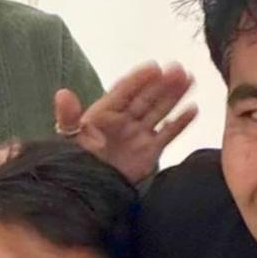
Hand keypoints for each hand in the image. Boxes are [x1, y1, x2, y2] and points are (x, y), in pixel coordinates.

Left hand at [54, 62, 196, 183]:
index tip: (154, 67)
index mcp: (106, 112)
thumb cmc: (75, 161)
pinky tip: (193, 110)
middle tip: (178, 70)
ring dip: (174, 96)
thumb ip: (69, 116)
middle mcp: (125, 120)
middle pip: (147, 98)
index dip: (139, 79)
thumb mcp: (70, 137)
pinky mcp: (151, 151)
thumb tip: (63, 94)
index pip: (124, 91)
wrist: (88, 190)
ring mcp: (139, 134)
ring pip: (160, 111)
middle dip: (162, 84)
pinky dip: (181, 123)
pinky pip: (168, 134)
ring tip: (189, 79)